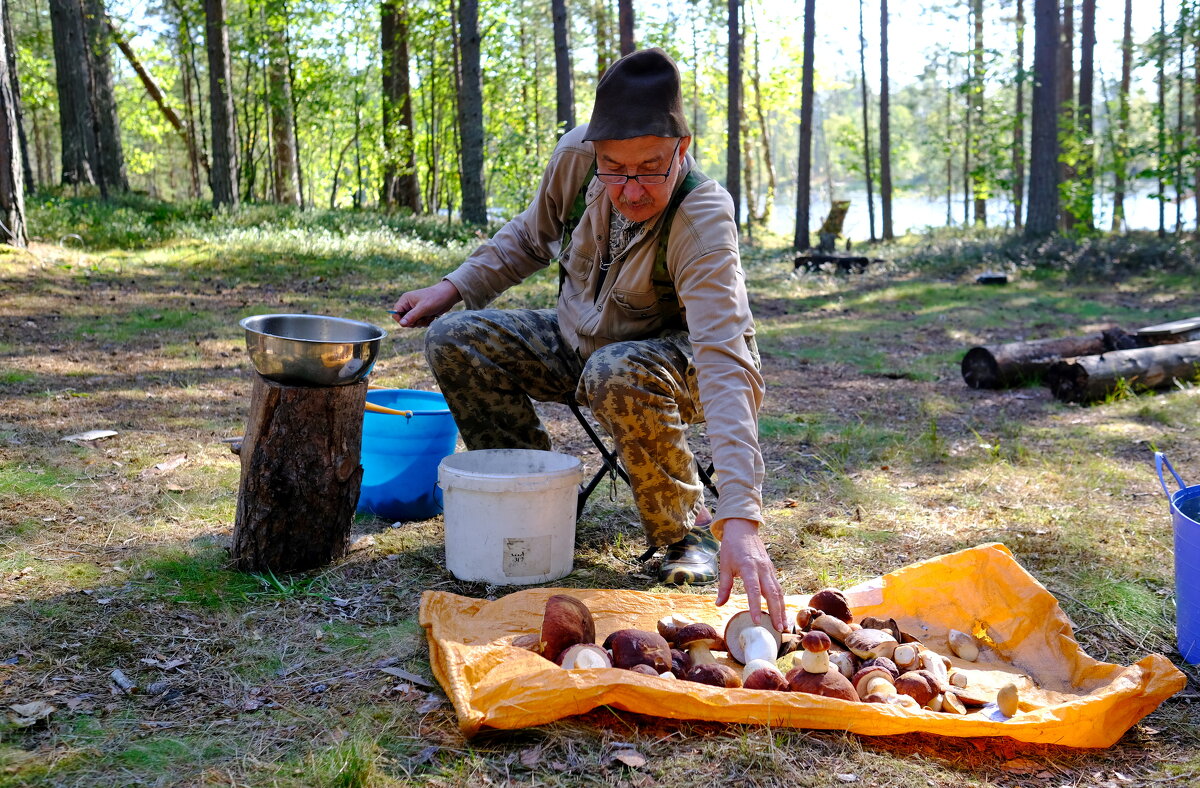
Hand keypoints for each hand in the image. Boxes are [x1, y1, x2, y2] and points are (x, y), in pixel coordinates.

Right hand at [391, 280, 461, 326]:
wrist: (449, 296)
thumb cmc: (436, 298)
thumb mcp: (423, 308)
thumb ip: (411, 316)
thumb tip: (401, 324)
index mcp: (405, 300)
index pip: (395, 313)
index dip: (400, 320)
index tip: (410, 323)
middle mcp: (409, 304)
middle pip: (404, 320)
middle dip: (413, 322)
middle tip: (422, 319)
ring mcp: (416, 309)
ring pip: (413, 323)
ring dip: (421, 322)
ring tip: (429, 316)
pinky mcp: (422, 313)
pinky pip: (420, 322)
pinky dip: (426, 322)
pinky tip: (432, 317)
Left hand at [714, 517, 785, 632]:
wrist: (743, 529)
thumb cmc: (731, 547)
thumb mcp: (724, 566)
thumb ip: (724, 587)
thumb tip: (719, 604)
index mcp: (748, 567)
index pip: (753, 590)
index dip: (756, 606)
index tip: (757, 621)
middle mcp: (762, 569)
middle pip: (772, 593)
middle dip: (776, 612)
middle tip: (778, 630)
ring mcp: (769, 569)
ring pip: (779, 591)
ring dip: (782, 609)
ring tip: (784, 626)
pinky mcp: (772, 570)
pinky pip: (779, 587)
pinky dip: (781, 601)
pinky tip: (782, 613)